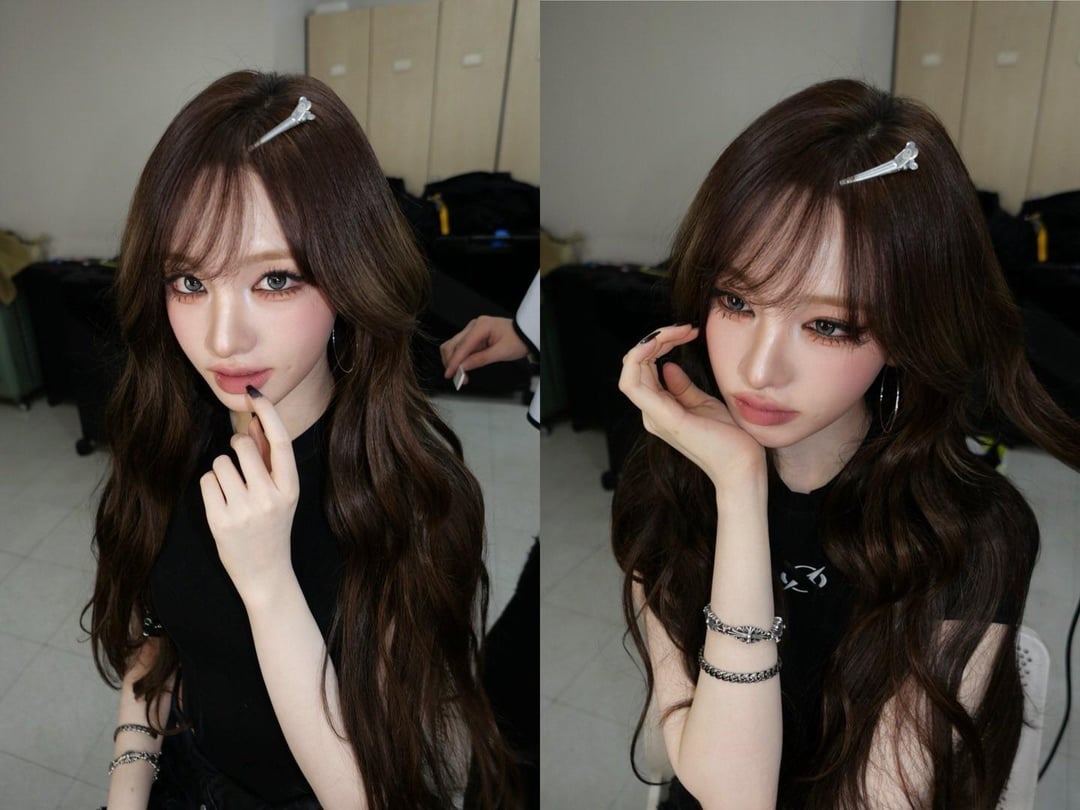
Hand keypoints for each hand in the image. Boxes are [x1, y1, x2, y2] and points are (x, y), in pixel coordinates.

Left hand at [199, 390, 299, 604]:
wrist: (266, 573)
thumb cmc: (272, 527)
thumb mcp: (280, 493)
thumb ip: (269, 459)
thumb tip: (255, 422)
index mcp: (290, 488)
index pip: (280, 441)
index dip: (267, 413)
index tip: (255, 395)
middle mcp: (269, 497)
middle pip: (241, 446)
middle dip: (236, 448)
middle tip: (240, 467)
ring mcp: (244, 510)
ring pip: (220, 462)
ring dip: (222, 471)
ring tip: (232, 493)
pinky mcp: (220, 520)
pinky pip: (207, 481)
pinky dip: (210, 486)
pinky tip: (221, 503)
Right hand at [440, 316, 528, 383]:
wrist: (525, 334)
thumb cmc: (517, 340)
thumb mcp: (501, 352)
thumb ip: (481, 359)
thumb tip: (463, 367)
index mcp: (481, 326)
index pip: (462, 346)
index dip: (454, 361)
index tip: (450, 374)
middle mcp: (474, 326)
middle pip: (453, 344)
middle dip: (451, 362)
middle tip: (457, 378)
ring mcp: (472, 330)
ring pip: (454, 346)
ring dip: (454, 361)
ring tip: (461, 375)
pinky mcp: (473, 336)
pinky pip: (461, 348)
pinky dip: (460, 359)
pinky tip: (464, 369)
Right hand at [618, 324, 765, 490]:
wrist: (742, 467)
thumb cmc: (728, 439)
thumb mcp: (704, 403)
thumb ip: (683, 387)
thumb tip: (668, 366)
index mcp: (660, 409)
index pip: (643, 369)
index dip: (658, 345)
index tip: (686, 332)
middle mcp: (651, 413)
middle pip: (634, 366)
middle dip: (655, 339)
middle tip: (685, 328)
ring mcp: (655, 416)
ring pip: (630, 371)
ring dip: (650, 343)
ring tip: (677, 331)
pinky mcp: (665, 419)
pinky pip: (635, 384)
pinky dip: (642, 358)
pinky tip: (662, 343)